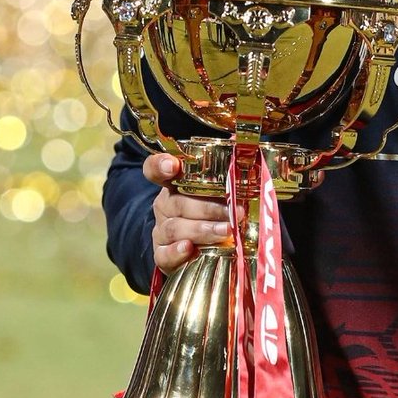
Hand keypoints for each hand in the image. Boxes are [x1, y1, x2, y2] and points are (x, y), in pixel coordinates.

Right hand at [143, 152, 233, 274]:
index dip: (160, 165)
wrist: (203, 249)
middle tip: (235, 212)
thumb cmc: (215, 212)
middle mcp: (164, 205)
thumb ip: (228, 169)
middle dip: (208, 208)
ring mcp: (161, 231)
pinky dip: (176, 252)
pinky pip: (163, 254)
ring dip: (202, 229)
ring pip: (175, 228)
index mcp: (174, 184)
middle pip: (177, 202)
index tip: (173, 165)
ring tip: (227, 231)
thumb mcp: (222, 191)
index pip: (155, 169)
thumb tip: (242, 142)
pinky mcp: (162, 255)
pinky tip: (190, 249)